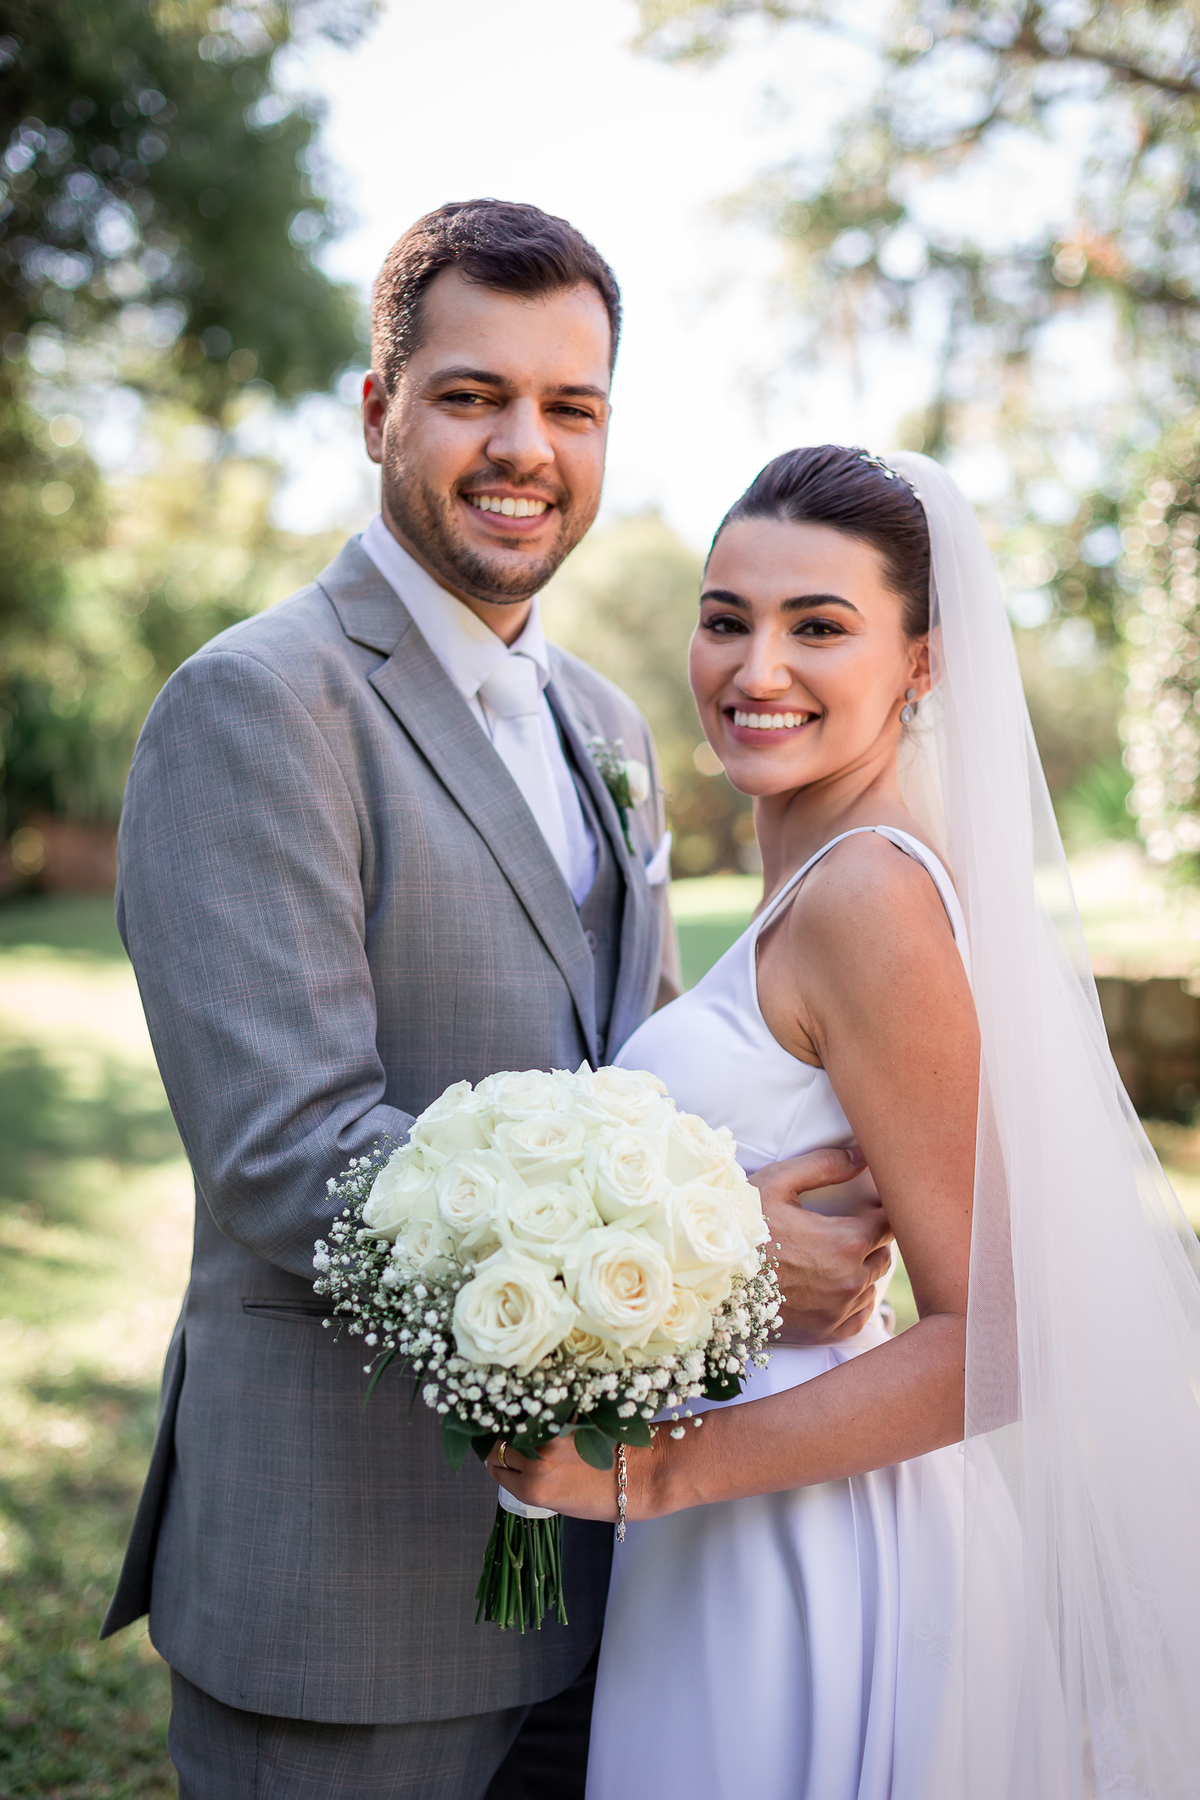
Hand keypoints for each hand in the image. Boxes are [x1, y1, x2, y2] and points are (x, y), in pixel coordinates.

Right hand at [486, 1431, 627, 1520]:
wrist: (640, 1476)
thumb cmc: (606, 1498)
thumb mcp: (560, 1502)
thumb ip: (534, 1484)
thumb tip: (518, 1463)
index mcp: (533, 1491)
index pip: (496, 1470)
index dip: (498, 1465)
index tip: (502, 1460)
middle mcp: (535, 1463)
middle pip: (498, 1447)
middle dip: (502, 1447)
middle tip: (513, 1446)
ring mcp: (549, 1439)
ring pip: (514, 1428)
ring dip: (517, 1429)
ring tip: (528, 1432)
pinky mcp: (564, 1419)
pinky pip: (539, 1416)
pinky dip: (538, 1418)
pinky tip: (546, 1421)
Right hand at [751, 1149, 893, 1344]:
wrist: (713, 1280)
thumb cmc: (744, 1225)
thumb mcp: (778, 1183)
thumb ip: (825, 1165)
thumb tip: (863, 1156)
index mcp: (846, 1241)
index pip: (890, 1222)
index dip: (882, 1211)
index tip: (868, 1206)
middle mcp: (852, 1279)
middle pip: (884, 1254)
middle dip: (871, 1240)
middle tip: (844, 1229)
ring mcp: (841, 1310)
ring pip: (873, 1284)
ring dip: (862, 1269)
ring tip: (832, 1257)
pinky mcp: (829, 1331)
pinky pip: (862, 1314)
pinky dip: (854, 1299)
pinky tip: (830, 1286)